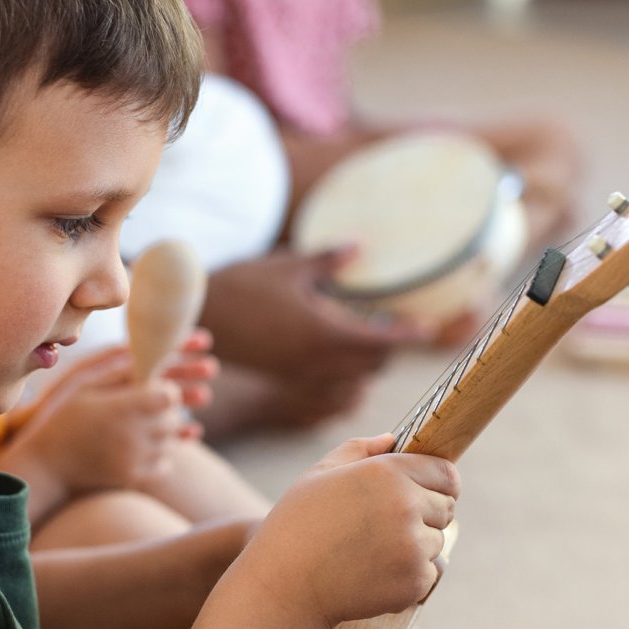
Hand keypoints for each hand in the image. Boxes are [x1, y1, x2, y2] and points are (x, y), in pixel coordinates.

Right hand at [0, 340, 214, 524]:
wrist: (46, 464)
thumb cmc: (63, 419)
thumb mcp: (84, 387)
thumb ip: (117, 372)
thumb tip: (144, 356)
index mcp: (121, 407)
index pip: (168, 394)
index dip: (167, 389)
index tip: (156, 389)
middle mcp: (131, 433)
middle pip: (173, 418)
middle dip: (166, 411)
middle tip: (149, 410)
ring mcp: (133, 458)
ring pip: (170, 442)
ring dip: (163, 434)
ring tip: (141, 429)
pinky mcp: (132, 478)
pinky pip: (165, 466)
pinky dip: (160, 457)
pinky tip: (143, 449)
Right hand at [201, 249, 427, 383]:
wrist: (199, 317)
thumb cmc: (243, 286)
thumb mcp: (289, 267)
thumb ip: (329, 260)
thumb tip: (362, 246)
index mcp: (323, 333)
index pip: (381, 342)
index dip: (408, 336)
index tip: (428, 328)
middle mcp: (317, 361)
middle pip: (372, 366)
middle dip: (389, 348)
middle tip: (398, 325)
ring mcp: (302, 373)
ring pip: (353, 378)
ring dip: (368, 361)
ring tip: (370, 335)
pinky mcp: (288, 377)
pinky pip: (331, 382)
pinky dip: (345, 368)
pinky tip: (338, 345)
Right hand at [239, 434, 459, 628]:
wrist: (283, 588)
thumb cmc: (295, 526)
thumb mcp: (319, 475)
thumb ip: (359, 450)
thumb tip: (392, 439)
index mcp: (386, 472)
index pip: (446, 473)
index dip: (439, 482)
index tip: (429, 491)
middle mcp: (406, 505)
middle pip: (446, 507)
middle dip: (426, 514)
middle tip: (389, 526)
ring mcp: (413, 546)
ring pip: (437, 542)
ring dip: (416, 546)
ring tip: (374, 552)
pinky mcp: (414, 581)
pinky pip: (429, 573)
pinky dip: (410, 576)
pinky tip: (375, 574)